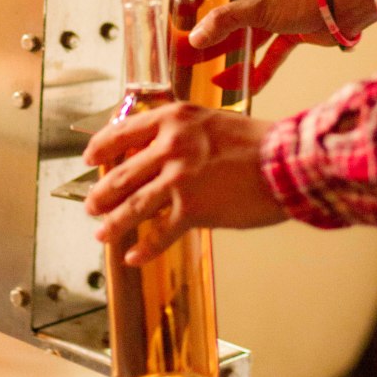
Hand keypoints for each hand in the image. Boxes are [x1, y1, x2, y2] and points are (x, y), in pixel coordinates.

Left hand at [83, 103, 286, 263]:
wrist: (286, 162)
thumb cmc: (255, 141)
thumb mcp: (209, 121)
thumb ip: (179, 132)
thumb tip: (152, 152)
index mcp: (173, 120)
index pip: (122, 132)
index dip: (101, 148)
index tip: (90, 159)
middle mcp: (171, 147)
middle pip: (122, 174)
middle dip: (102, 194)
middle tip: (91, 205)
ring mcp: (180, 179)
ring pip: (134, 206)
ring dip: (114, 223)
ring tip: (102, 233)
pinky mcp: (193, 209)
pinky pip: (160, 233)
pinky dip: (144, 248)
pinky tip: (133, 257)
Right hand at [190, 0, 376, 92]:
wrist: (344, 10)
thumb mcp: (256, 6)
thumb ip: (224, 21)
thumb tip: (195, 39)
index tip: (189, 10)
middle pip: (235, 11)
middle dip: (216, 33)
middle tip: (194, 49)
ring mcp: (281, 11)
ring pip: (252, 35)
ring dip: (235, 55)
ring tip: (211, 75)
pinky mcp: (294, 31)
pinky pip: (271, 53)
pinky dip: (259, 69)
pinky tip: (243, 88)